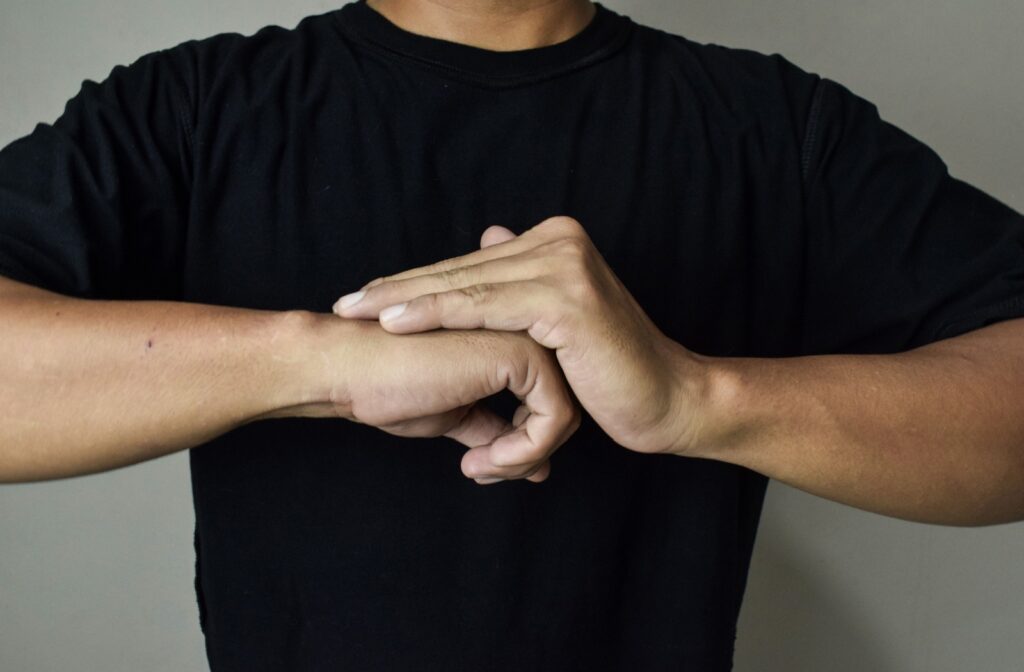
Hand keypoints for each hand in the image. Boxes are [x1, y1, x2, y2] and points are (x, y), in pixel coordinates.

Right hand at [297, 317, 579, 483]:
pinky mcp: (522, 354)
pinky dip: (523, 453)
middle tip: (480, 471)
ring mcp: (527, 336)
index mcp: (511, 336)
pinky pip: (555, 418)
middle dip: (525, 455)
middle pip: (565, 409)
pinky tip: (479, 460)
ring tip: (477, 466)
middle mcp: (526, 330)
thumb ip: (498, 430)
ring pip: (567, 416)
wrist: (348, 367)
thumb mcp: (457, 414)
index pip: (550, 401)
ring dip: (522, 458)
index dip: (523, 446)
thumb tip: (540, 467)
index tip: (481, 465)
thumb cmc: (389, 386)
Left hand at [331, 216, 707, 464]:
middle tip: (343, 305)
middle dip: (396, 290)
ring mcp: (565, 265)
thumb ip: (520, 282)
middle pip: (459, 269)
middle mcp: (559, 241)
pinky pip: (486, 309)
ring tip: (357, 314)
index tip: (363, 299)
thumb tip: (489, 236)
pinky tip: (396, 323)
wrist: (666, 400)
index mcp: (552, 243)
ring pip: (466, 285)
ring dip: (404, 300)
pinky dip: (437, 315)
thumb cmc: (606, 374)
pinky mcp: (568, 299)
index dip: (412, 283)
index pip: (467, 265)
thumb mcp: (555, 323)